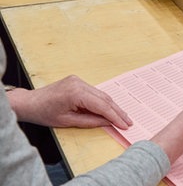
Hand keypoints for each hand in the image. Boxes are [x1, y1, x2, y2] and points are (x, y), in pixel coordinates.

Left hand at [8, 75, 131, 128]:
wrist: (29, 102)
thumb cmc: (44, 113)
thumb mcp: (68, 121)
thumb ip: (90, 121)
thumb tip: (108, 123)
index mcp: (76, 93)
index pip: (102, 105)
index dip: (115, 116)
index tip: (124, 125)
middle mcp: (80, 83)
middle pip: (105, 99)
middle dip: (117, 111)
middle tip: (128, 121)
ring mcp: (79, 80)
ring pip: (101, 94)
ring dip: (112, 106)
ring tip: (123, 117)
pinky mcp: (77, 81)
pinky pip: (95, 92)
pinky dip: (103, 101)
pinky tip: (110, 109)